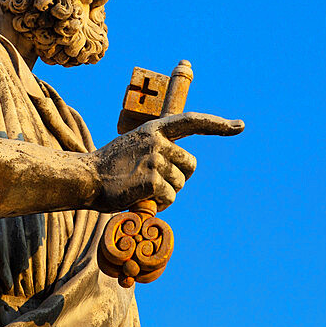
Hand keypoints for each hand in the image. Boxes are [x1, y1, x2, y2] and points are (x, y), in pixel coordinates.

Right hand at [89, 112, 243, 212]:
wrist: (85, 177)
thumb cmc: (111, 166)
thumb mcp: (136, 145)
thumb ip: (159, 148)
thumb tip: (184, 167)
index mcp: (155, 128)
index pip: (192, 121)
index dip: (218, 124)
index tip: (240, 125)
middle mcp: (157, 140)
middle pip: (191, 164)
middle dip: (178, 177)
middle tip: (152, 180)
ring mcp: (154, 159)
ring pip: (180, 184)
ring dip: (166, 192)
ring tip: (141, 187)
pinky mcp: (150, 180)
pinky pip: (170, 198)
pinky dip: (159, 204)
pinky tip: (139, 197)